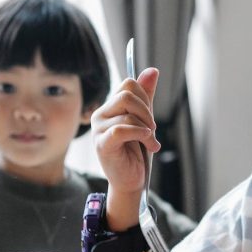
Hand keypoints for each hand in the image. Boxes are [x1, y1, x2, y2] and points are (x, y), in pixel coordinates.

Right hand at [91, 68, 161, 195]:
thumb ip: (146, 97)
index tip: (150, 118)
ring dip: (147, 129)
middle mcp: (100, 115)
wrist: (131, 181)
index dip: (145, 98)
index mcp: (109, 107)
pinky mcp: (102, 144)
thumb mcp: (145, 121)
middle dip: (147, 111)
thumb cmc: (136, 153)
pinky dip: (140, 134)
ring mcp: (98, 129)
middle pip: (127, 94)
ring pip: (128, 113)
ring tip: (152, 144)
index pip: (128, 85)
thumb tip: (152, 70)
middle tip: (152, 130)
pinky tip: (148, 144)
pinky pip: (121, 129)